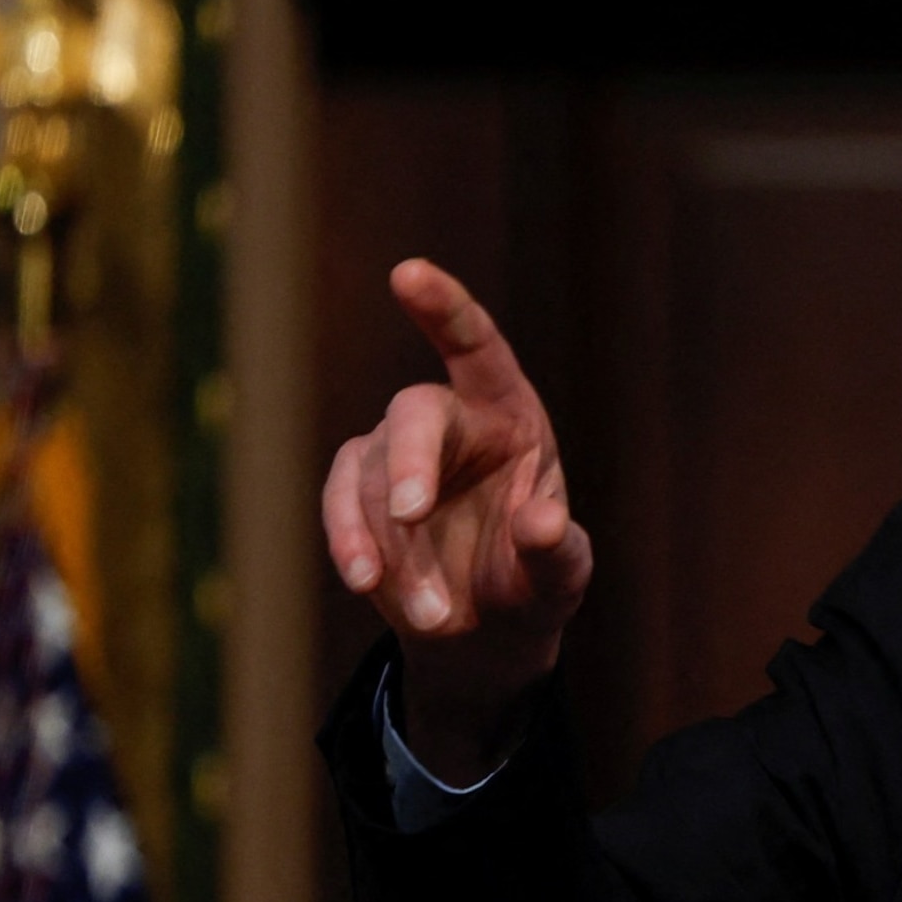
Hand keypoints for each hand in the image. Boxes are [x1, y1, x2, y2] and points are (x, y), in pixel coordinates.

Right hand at [322, 259, 592, 784]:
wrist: (486, 627)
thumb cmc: (535, 580)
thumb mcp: (561, 575)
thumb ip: (557, 550)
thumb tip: (545, 523)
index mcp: (510, 415)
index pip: (477, 349)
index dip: (445, 310)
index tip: (407, 274)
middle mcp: (450, 422)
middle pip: (415, 415)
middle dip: (409, 461)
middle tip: (411, 510)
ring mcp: (393, 453)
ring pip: (371, 479)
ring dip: (393, 546)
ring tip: (435, 614)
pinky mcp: (355, 492)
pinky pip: (340, 506)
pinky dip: (352, 545)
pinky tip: (367, 583)